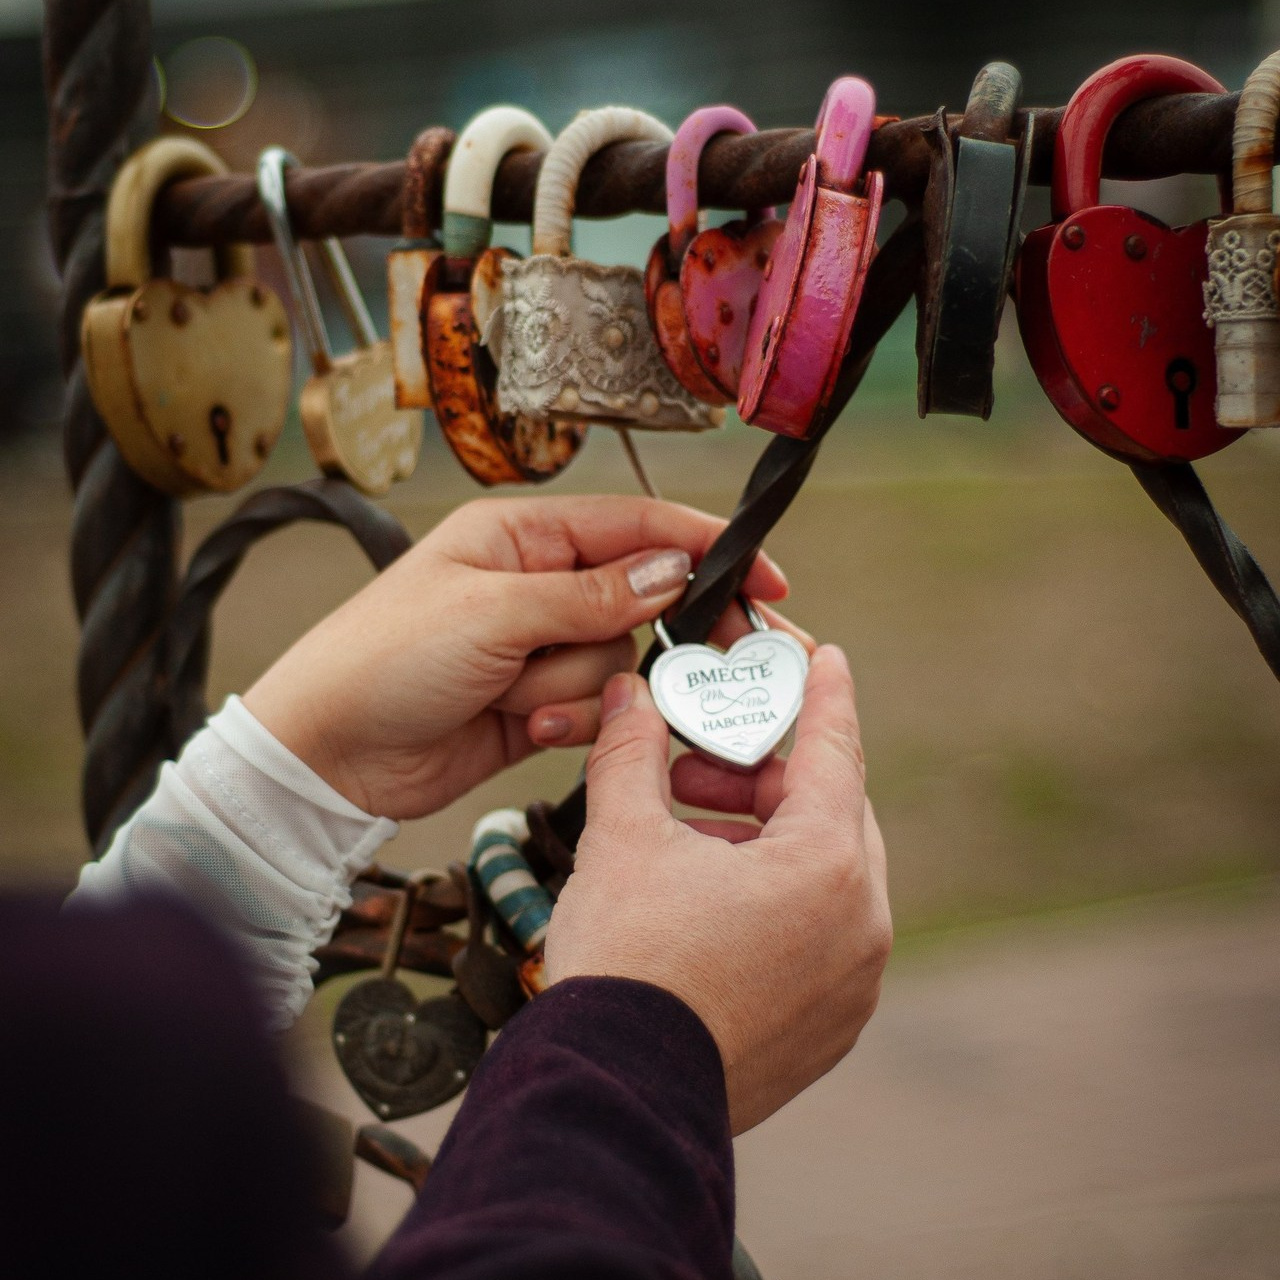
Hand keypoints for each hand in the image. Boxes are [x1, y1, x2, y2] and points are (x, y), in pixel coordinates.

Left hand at [242, 495, 789, 819]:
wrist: (329, 752)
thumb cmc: (382, 658)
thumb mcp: (492, 611)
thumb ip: (593, 593)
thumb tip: (672, 568)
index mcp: (522, 535)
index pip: (635, 526)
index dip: (704, 546)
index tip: (764, 575)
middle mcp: (537, 584)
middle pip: (641, 598)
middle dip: (662, 631)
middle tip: (725, 655)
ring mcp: (538, 645)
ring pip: (615, 662)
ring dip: (575, 689)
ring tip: (519, 700)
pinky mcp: (537, 701)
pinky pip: (591, 706)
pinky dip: (566, 721)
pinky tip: (520, 727)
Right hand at [544, 646, 889, 1134]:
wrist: (612, 1094)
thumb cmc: (625, 962)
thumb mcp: (624, 839)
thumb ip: (634, 753)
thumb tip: (632, 695)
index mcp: (826, 867)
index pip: (835, 752)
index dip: (824, 695)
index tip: (826, 658)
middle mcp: (860, 925)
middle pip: (827, 815)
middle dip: (761, 778)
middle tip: (696, 765)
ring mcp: (851, 984)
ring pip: (823, 877)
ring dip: (762, 841)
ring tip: (685, 834)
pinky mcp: (829, 1026)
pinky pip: (819, 934)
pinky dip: (775, 900)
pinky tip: (708, 898)